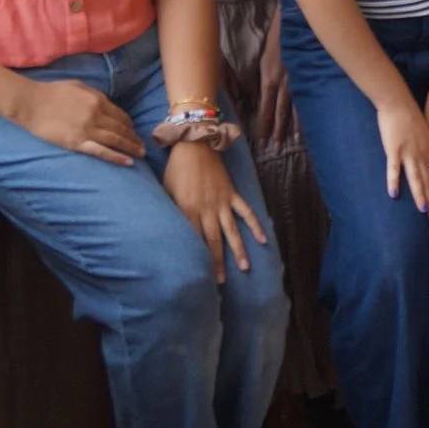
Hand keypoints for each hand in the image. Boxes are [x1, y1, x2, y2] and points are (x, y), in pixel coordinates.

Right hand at [14, 78, 145, 164]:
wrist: (30, 103)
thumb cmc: (52, 92)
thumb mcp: (79, 86)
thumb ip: (95, 95)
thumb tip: (106, 104)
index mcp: (98, 100)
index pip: (121, 116)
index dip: (129, 125)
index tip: (134, 132)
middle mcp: (97, 115)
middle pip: (121, 129)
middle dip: (134, 138)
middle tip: (143, 146)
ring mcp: (87, 129)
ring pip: (116, 140)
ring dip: (131, 147)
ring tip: (140, 154)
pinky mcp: (76, 142)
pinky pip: (101, 151)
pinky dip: (116, 157)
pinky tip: (128, 162)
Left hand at [161, 139, 266, 282]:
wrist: (194, 145)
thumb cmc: (175, 170)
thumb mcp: (166, 192)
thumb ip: (171, 213)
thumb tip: (172, 233)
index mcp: (188, 210)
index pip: (192, 240)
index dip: (195, 259)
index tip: (197, 276)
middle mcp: (207, 209)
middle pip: (213, 241)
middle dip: (216, 262)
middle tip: (219, 282)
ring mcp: (222, 202)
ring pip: (231, 231)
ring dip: (238, 250)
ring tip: (245, 268)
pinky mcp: (231, 193)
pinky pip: (245, 212)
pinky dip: (254, 225)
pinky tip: (262, 239)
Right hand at [375, 93, 428, 218]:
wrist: (398, 101)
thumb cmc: (408, 114)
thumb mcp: (422, 131)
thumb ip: (424, 145)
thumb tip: (425, 157)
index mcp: (428, 150)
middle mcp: (421, 154)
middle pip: (428, 180)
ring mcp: (408, 152)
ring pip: (415, 178)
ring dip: (420, 195)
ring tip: (424, 210)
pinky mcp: (394, 149)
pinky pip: (394, 169)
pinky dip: (393, 181)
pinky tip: (393, 194)